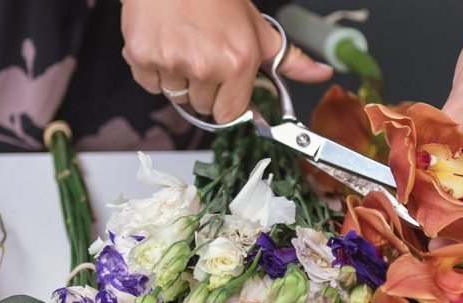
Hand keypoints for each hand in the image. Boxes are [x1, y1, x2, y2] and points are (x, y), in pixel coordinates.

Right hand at [120, 0, 332, 122]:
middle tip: (203, 56)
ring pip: (175, 97)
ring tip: (184, 47)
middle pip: (202, 107)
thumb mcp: (259, 28)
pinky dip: (153, 70)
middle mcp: (205, 67)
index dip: (226, 102)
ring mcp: (171, 63)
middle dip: (204, 88)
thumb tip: (319, 74)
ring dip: (178, 79)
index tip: (224, 89)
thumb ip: (290, 59)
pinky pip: (149, 84)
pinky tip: (164, 44)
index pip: (229, 115)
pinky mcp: (142, 57)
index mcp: (238, 63)